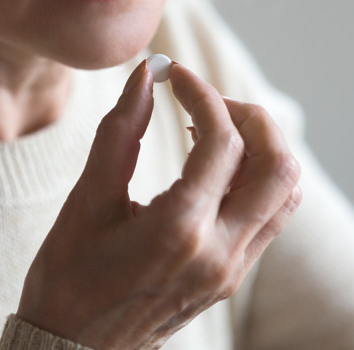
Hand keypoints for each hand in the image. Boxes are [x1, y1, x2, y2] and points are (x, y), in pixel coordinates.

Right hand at [16, 59, 301, 348]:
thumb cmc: (68, 279)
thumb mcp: (87, 201)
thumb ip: (120, 132)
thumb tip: (145, 75)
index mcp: (179, 231)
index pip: (221, 141)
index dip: (201, 94)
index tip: (175, 75)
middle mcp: (219, 252)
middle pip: (278, 164)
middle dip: (251, 117)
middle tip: (206, 103)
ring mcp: (232, 269)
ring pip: (284, 191)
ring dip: (261, 148)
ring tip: (211, 132)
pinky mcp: (232, 277)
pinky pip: (270, 216)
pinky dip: (257, 178)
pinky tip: (215, 167)